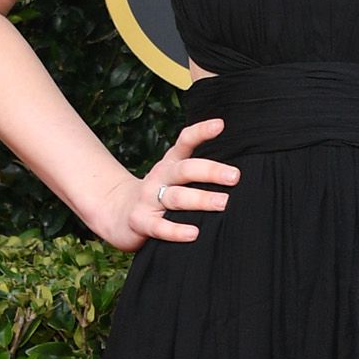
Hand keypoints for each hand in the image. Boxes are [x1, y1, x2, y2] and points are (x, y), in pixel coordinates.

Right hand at [96, 117, 239, 250]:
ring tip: (223, 203)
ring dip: (200, 199)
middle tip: (235, 176)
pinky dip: (176, 231)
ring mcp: (148, 198)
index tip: (220, 125)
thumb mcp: (174, 178)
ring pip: (176, 197)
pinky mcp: (140, 221)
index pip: (185, 142)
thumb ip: (199, 173)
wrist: (118, 213)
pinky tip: (194, 233)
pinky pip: (159, 227)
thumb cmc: (158, 195)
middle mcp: (160, 177)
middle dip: (210, 171)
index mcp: (170, 164)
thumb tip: (240, 173)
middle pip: (185, 170)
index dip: (200, 132)